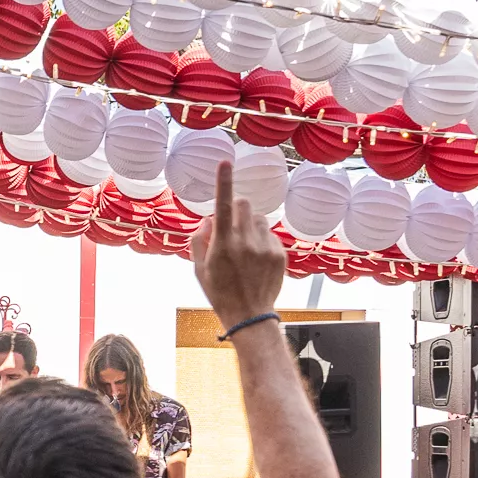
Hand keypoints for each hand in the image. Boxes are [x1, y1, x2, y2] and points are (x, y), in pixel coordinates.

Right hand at [188, 162, 287, 325]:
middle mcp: (245, 243)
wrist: (249, 315)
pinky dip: (261, 240)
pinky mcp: (279, 254)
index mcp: (222, 245)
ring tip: (246, 247)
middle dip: (238, 207)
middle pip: (245, 204)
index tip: (225, 162)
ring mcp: (264, 248)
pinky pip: (270, 235)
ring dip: (250, 225)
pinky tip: (257, 260)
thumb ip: (199, 240)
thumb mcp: (199, 269)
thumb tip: (208, 219)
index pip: (223, 205)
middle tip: (232, 223)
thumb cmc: (219, 292)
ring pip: (259, 218)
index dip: (223, 182)